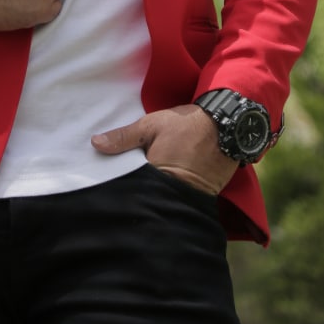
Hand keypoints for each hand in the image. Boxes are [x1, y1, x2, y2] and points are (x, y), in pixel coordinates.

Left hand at [91, 104, 237, 194]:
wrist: (228, 129)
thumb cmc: (187, 125)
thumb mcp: (151, 125)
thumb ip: (124, 137)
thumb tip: (94, 143)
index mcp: (153, 177)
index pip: (126, 187)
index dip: (114, 183)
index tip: (99, 179)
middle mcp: (166, 193)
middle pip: (139, 196)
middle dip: (128, 190)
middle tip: (110, 183)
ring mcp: (180, 197)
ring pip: (154, 198)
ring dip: (145, 191)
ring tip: (129, 183)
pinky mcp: (193, 197)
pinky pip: (169, 196)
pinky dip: (161, 191)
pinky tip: (151, 183)